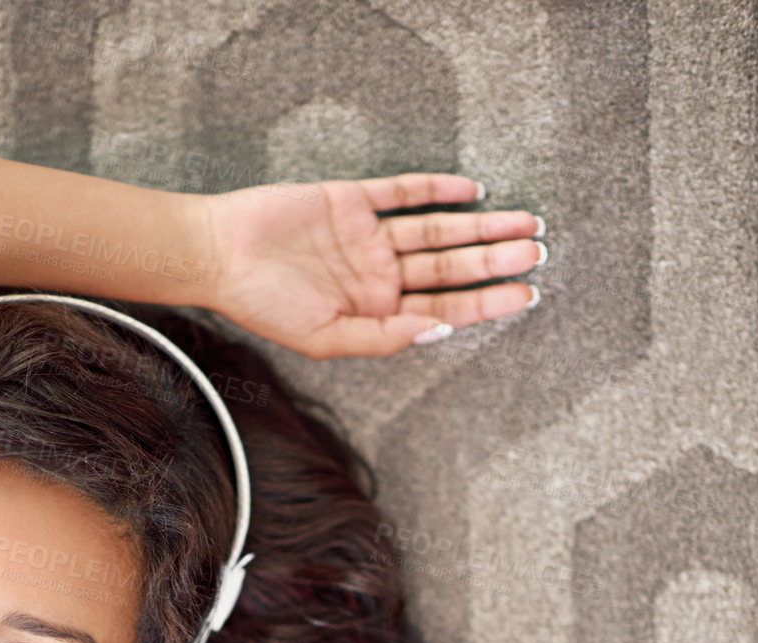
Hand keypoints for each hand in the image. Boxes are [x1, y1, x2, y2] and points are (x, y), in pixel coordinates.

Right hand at [199, 174, 543, 358]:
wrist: (218, 255)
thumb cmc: (263, 306)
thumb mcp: (326, 338)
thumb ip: (385, 338)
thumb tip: (440, 333)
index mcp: (376, 313)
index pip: (445, 308)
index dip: (487, 303)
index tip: (527, 296)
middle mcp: (378, 276)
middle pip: (451, 268)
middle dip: (496, 260)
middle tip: (539, 252)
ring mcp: (368, 237)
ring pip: (438, 231)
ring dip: (480, 226)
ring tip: (525, 222)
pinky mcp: (352, 200)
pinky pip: (404, 193)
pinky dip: (437, 189)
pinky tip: (473, 189)